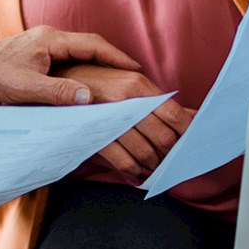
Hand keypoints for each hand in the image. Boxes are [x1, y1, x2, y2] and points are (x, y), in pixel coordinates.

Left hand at [0, 26, 142, 117]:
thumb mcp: (26, 89)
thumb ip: (58, 93)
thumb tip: (90, 97)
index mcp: (48, 40)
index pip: (92, 45)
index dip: (117, 57)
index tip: (137, 68)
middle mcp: (47, 37)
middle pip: (89, 45)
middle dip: (113, 59)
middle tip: (136, 75)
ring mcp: (40, 44)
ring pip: (78, 51)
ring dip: (98, 63)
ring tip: (119, 79)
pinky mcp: (34, 54)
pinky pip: (67, 57)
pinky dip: (83, 67)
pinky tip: (89, 81)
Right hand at [54, 63, 196, 178]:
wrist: (55, 79)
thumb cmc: (96, 80)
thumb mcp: (128, 82)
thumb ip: (159, 100)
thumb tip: (193, 116)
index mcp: (137, 84)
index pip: (174, 114)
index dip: (187, 133)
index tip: (190, 142)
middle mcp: (126, 100)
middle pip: (163, 137)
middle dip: (170, 152)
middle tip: (169, 156)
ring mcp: (110, 119)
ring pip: (145, 152)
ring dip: (153, 162)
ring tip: (152, 163)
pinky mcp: (95, 134)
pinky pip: (123, 161)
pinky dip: (134, 169)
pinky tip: (135, 169)